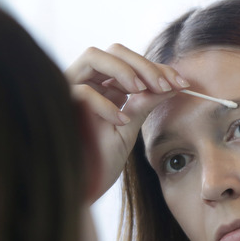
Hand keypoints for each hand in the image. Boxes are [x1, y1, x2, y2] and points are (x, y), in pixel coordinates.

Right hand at [65, 44, 189, 199]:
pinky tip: (121, 122)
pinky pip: (82, 92)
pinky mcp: (58, 105)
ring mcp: (68, 90)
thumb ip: (145, 103)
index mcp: (102, 86)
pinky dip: (106, 104)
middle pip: (114, 51)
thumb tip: (174, 85)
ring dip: (124, 70)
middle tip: (166, 86)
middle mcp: (84, 82)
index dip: (156, 68)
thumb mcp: (129, 128)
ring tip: (143, 91)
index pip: (130, 62)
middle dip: (145, 65)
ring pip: (93, 56)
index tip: (181, 83)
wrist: (81, 190)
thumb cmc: (101, 161)